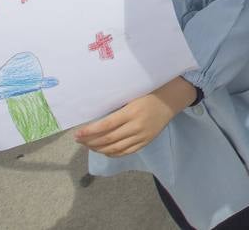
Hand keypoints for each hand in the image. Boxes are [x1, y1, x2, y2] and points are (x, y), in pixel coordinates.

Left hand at [75, 77, 194, 156]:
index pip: (105, 125)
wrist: (170, 101)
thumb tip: (95, 119)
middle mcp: (136, 126)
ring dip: (98, 149)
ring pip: (115, 148)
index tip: (78, 133)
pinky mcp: (145, 142)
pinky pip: (125, 152)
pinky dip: (112, 153)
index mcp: (131, 112)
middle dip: (90, 141)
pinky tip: (104, 150)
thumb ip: (116, 109)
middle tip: (79, 140)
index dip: (89, 131)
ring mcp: (141, 136)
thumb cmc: (148, 94)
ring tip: (89, 146)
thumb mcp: (131, 97)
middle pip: (108, 139)